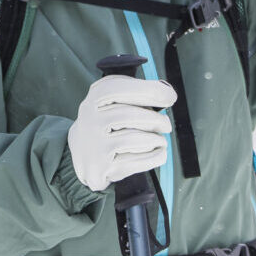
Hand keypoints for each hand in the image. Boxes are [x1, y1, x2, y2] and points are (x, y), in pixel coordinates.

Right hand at [65, 73, 176, 190]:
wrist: (85, 157)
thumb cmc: (109, 126)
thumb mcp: (115, 103)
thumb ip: (137, 95)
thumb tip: (166, 92)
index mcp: (95, 98)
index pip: (118, 88)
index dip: (147, 90)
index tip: (169, 96)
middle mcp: (89, 119)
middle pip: (128, 115)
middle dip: (155, 120)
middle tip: (166, 125)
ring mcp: (93, 144)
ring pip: (133, 139)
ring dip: (155, 140)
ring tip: (161, 141)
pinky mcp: (99, 167)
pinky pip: (135, 161)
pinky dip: (154, 157)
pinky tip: (158, 153)